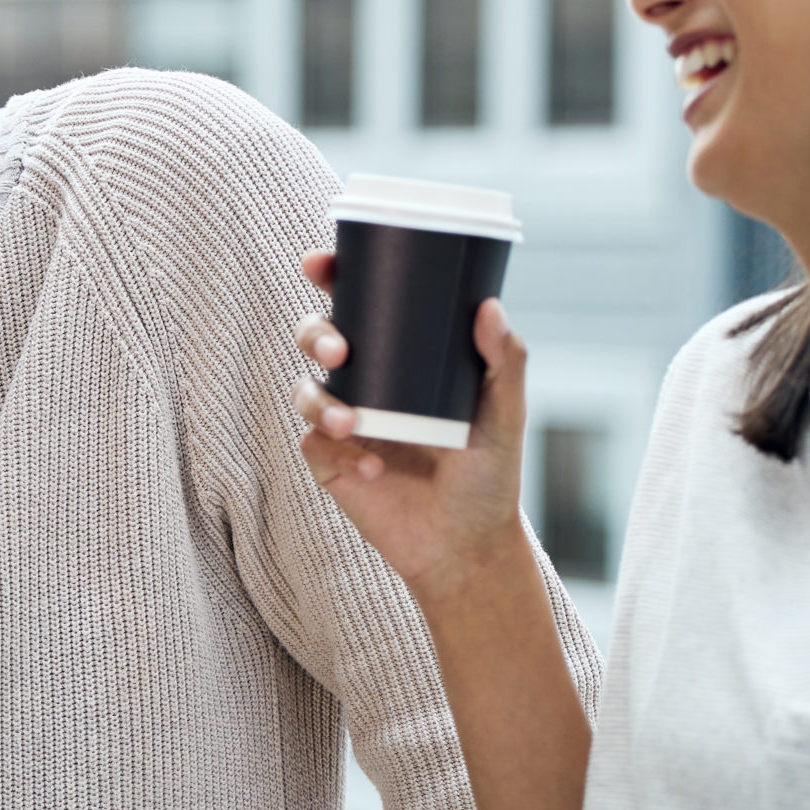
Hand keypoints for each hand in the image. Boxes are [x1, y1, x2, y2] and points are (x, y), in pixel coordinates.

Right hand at [293, 251, 532, 606]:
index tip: (320, 262)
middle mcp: (368, 381)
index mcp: (403, 356)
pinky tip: (373, 468)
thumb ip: (504, 364)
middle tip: (340, 351)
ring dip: (319, 400)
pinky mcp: (330, 463)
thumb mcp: (504, 417)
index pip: (361, 302)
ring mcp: (345, 421)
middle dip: (316, 333)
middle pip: (317, 336)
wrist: (467, 547)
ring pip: (305, 389)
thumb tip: (489, 307)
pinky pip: (314, 442)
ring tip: (352, 423)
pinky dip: (339, 450)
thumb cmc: (489, 477)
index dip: (331, 275)